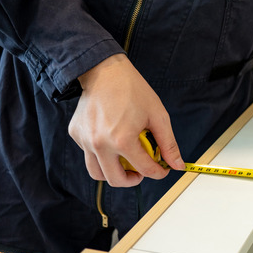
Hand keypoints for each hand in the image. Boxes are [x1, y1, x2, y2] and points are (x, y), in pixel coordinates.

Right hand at [68, 54, 185, 186]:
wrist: (104, 72)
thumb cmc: (132, 90)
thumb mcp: (158, 116)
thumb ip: (168, 144)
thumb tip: (177, 165)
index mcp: (122, 140)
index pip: (145, 170)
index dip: (158, 173)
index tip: (162, 169)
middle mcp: (100, 144)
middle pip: (116, 180)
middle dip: (133, 180)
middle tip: (141, 172)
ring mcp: (85, 141)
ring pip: (97, 173)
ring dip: (113, 173)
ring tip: (126, 162)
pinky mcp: (76, 135)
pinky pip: (88, 155)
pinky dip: (101, 155)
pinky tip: (112, 141)